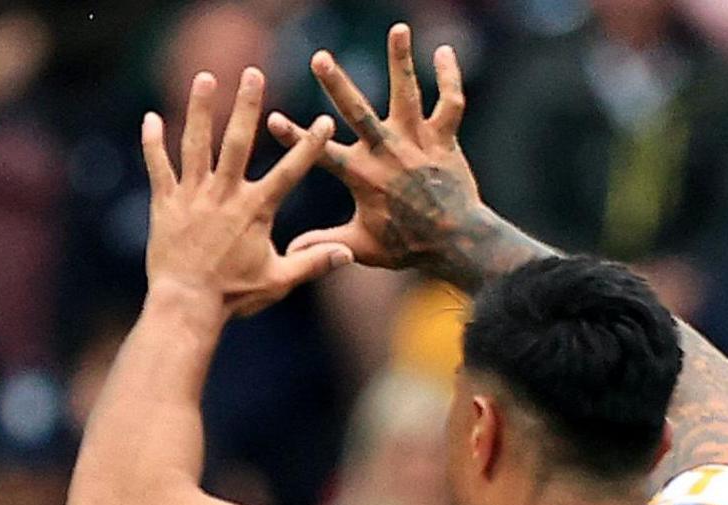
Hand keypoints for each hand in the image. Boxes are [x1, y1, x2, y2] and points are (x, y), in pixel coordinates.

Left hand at [142, 68, 350, 319]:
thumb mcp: (278, 280)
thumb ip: (313, 262)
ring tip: (205, 77)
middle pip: (237, 142)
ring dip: (200, 109)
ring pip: (196, 145)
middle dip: (246, 105)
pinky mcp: (165, 205)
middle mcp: (224, 196)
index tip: (323, 121)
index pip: (290, 171)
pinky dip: (153, 143)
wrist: (185, 307)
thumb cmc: (233, 297)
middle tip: (253, 73)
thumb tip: (349, 255)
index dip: (308, 146)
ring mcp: (193, 197)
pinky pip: (158, 168)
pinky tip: (150, 118)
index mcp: (255, 210)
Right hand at [269, 25, 490, 280]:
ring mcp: (418, 142)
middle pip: (358, 112)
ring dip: (401, 60)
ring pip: (408, 94)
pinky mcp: (445, 138)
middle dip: (336, 84)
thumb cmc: (406, 247)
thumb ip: (323, 244)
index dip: (294, 136)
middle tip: (320, 58)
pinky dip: (449, 76)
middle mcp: (388, 153)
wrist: (456, 242)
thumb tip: (287, 253)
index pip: (320, 153)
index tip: (271, 118)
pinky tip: (443, 51)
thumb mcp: (360, 247)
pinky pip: (450, 101)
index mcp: (362, 176)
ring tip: (397, 28)